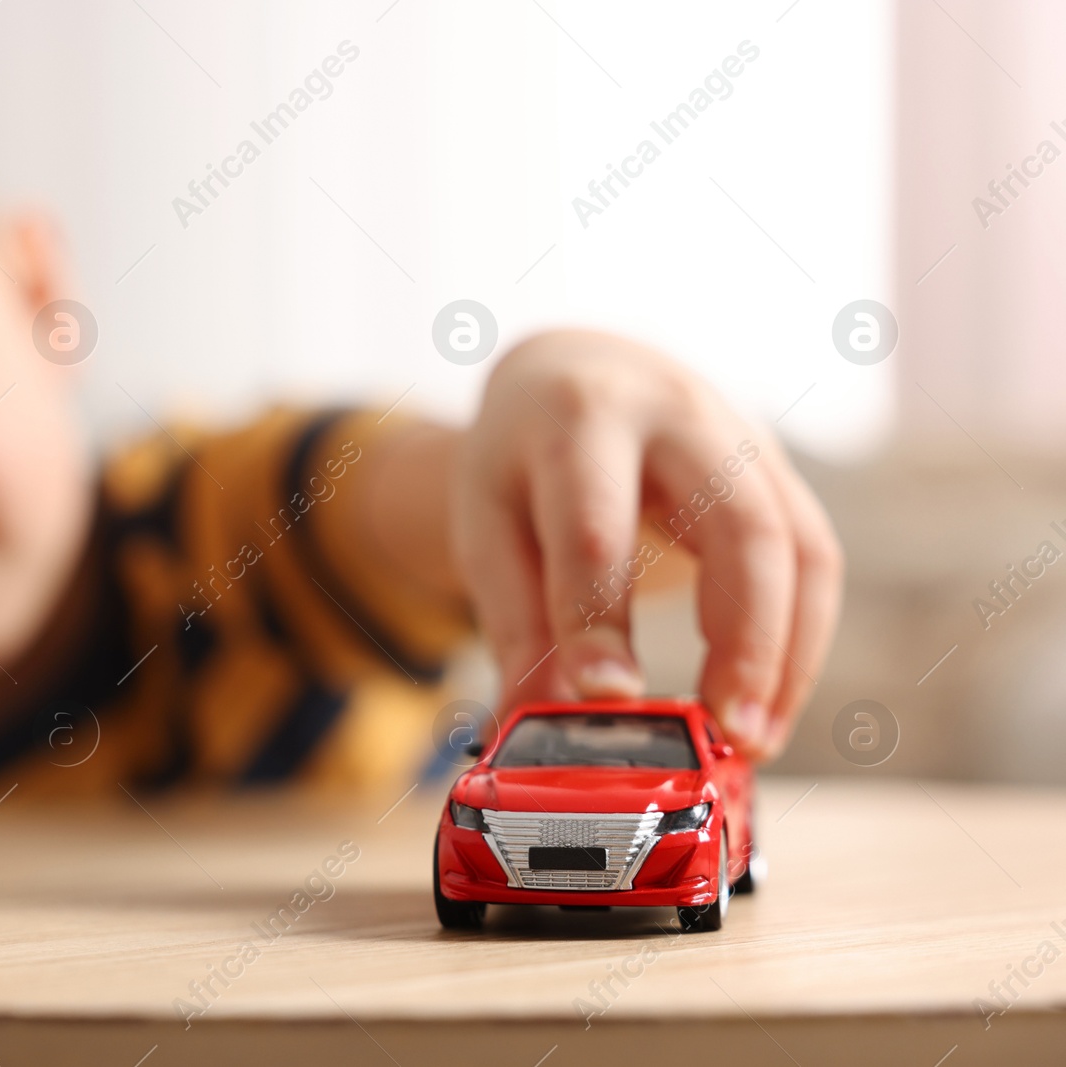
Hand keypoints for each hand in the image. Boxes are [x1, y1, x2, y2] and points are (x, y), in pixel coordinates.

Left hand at [450, 329, 842, 760]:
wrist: (578, 373)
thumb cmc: (525, 460)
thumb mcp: (490, 524)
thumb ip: (515, 624)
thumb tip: (532, 729)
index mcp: (577, 419)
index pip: (595, 525)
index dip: (600, 618)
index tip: (607, 699)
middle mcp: (676, 414)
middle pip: (739, 525)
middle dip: (744, 641)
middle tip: (726, 737)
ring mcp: (744, 437)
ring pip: (798, 547)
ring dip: (787, 656)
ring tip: (752, 741)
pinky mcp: (782, 473)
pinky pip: (814, 560)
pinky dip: (799, 644)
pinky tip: (766, 706)